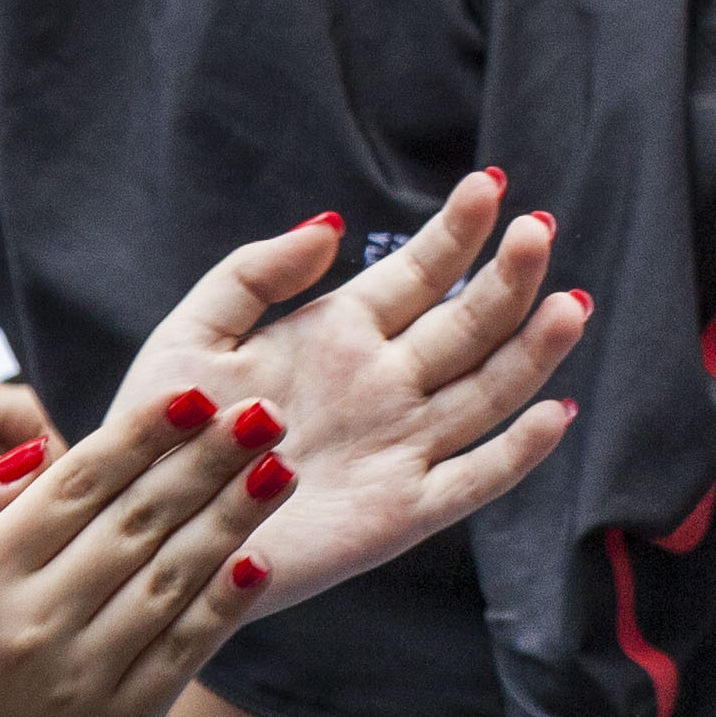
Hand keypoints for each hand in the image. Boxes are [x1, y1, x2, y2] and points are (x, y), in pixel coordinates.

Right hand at [0, 389, 282, 716]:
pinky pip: (183, 650)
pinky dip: (225, 605)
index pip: (78, 485)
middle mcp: (34, 620)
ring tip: (280, 468)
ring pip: (171, 578)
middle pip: (138, 521)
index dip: (142, 435)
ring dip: (233, 519)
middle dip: (207, 460)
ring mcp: (82, 674)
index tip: (196, 393)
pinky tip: (261, 559)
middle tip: (266, 411)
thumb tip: (32, 452)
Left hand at [96, 171, 582, 617]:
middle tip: (537, 231)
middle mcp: (385, 384)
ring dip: (532, 350)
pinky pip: (473, 480)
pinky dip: (517, 452)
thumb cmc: (162, 434)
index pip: (419, 271)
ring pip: (488, 391)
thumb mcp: (190, 336)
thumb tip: (331, 224)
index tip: (490, 185)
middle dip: (507, 277)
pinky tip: (554, 414)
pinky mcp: (400, 512)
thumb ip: (251, 275)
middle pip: (468, 323)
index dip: (457, 231)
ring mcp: (400, 446)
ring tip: (570, 305)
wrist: (146, 531)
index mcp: (341, 333)